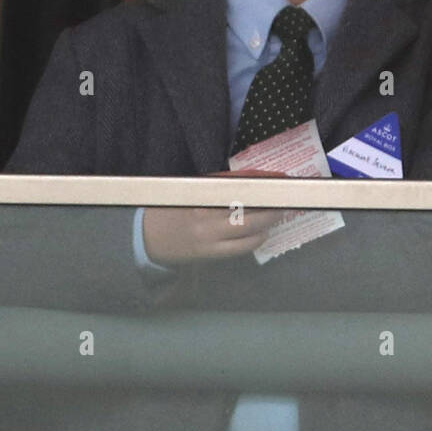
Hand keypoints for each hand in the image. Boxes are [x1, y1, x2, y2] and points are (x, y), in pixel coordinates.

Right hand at [143, 172, 285, 264]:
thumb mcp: (193, 189)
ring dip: (270, 220)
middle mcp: (206, 212)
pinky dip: (257, 238)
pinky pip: (242, 247)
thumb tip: (257, 179)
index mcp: (201, 191)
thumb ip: (222, 183)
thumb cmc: (173, 208)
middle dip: (273, 203)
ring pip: (251, 228)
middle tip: (286, 198)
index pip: (240, 182)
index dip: (265, 180)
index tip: (282, 177)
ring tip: (278, 213)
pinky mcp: (210, 253)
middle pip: (251, 206)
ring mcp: (209, 235)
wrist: (145, 237)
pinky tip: (262, 232)